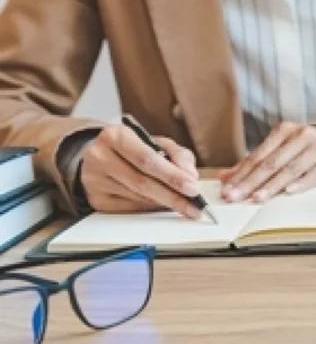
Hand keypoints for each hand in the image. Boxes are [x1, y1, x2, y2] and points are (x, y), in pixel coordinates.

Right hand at [80, 125, 200, 217]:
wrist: (99, 156)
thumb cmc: (132, 149)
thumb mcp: (156, 142)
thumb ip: (177, 154)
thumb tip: (190, 175)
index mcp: (115, 135)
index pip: (147, 159)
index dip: (172, 175)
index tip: (192, 187)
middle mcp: (100, 156)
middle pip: (142, 182)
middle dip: (172, 195)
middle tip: (193, 205)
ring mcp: (94, 179)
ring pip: (137, 197)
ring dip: (164, 203)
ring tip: (183, 206)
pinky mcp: (96, 198)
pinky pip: (129, 208)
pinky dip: (150, 208)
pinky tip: (161, 205)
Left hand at [220, 123, 315, 202]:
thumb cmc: (308, 149)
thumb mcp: (283, 149)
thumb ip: (255, 162)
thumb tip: (225, 177)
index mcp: (284, 130)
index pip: (258, 155)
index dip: (241, 174)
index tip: (227, 190)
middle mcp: (300, 135)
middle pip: (271, 163)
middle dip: (250, 182)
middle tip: (235, 197)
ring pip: (290, 169)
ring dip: (272, 185)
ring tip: (257, 198)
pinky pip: (314, 174)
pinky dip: (301, 183)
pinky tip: (289, 192)